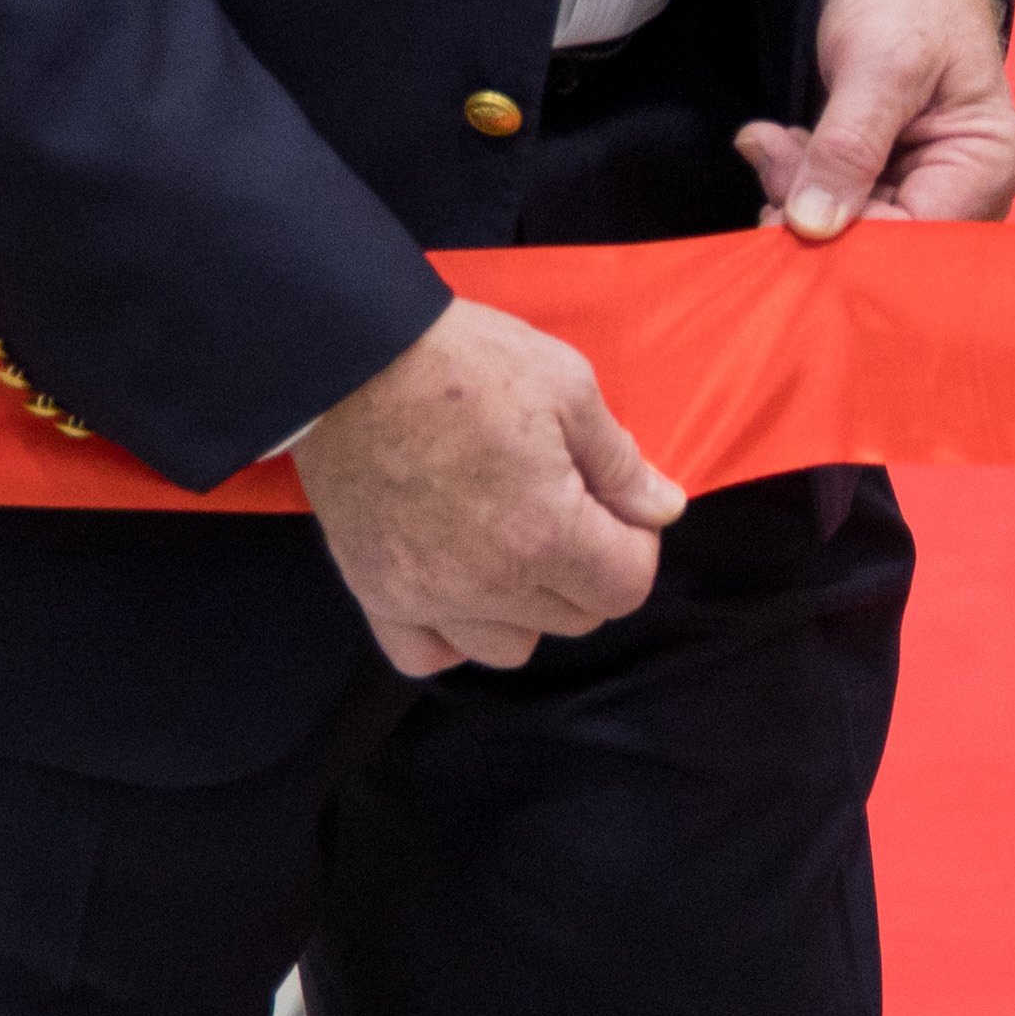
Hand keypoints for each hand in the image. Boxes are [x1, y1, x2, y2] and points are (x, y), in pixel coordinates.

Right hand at [295, 296, 687, 675]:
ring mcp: (425, 595)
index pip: (626, 587)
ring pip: (508, 647)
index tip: (617, 505)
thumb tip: (662, 508)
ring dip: (527, 607)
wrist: (352, 360)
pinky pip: (426, 654)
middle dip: (589, 569)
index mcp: (545, 533)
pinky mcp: (375, 592)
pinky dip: (452, 634)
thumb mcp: (567, 387)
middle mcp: (487, 583)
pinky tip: (462, 587)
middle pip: (575, 618)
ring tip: (515, 546)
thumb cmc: (463, 363)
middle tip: (568, 508)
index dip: (637, 544)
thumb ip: (620, 462)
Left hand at [738, 0, 1014, 236]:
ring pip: (857, 229)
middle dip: (815, 213)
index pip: (916, 236)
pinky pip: (844, 206)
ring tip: (770, 141)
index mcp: (990, 161)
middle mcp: (972, 185)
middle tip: (768, 155)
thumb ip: (848, 147)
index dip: (845, 234)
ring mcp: (930, 182)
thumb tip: (813, 225)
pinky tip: (779, 146)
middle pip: (887, 241)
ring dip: (800, 195)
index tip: (777, 204)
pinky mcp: (892, 174)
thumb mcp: (879, 62)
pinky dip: (802, 183)